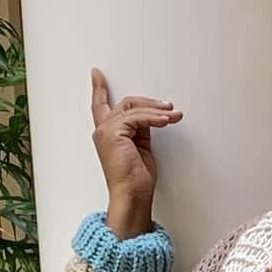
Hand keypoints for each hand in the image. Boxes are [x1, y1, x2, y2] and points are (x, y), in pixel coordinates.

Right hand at [90, 67, 182, 237]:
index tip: (97, 75)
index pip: (100, 106)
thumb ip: (141, 130)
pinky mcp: (113, 133)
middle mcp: (103, 130)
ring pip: (133, 108)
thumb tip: (151, 117)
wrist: (132, 196)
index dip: (99, 89)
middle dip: (149, 103)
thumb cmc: (136, 181)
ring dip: (157, 110)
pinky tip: (167, 120)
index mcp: (107, 135)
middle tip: (168, 107)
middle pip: (126, 104)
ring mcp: (106, 131)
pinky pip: (138, 117)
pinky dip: (155, 117)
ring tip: (174, 115)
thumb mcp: (141, 149)